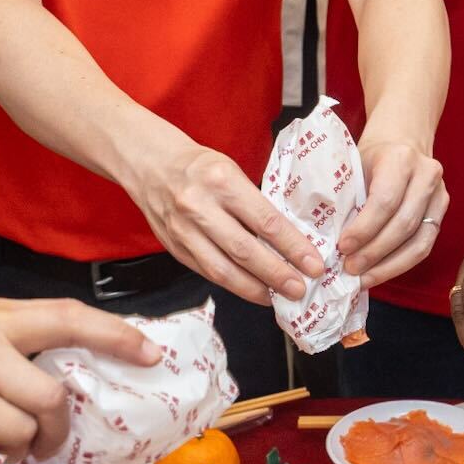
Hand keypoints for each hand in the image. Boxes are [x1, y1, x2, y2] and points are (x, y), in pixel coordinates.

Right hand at [121, 136, 322, 303]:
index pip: (266, 221)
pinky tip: (252, 291)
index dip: (293, 247)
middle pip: (245, 250)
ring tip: (277, 298)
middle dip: (277, 275)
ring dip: (255, 289)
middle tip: (300, 289)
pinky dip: (233, 285)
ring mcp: (183, 231)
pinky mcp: (175, 249)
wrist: (150, 165)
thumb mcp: (231, 170)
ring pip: (223, 270)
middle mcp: (200, 207)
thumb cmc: (199, 167)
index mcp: (222, 181)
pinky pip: (207, 273)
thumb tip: (290, 240)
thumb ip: (254, 203)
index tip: (314, 264)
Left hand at [337, 134, 445, 288]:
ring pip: (419, 242)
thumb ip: (347, 198)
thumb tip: (328, 242)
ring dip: (389, 266)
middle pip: (404, 224)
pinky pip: (424, 246)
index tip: (342, 248)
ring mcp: (440, 195)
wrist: (401, 140)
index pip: (385, 200)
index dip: (364, 229)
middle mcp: (427, 175)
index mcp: (401, 158)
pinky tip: (379, 273)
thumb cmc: (369, 157)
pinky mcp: (442, 212)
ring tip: (363, 278)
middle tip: (350, 269)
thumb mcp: (354, 166)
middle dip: (375, 252)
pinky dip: (400, 264)